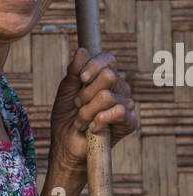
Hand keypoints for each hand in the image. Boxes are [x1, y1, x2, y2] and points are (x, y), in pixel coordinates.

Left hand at [50, 47, 137, 174]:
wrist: (67, 145)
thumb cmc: (66, 117)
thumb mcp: (66, 91)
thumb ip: (74, 71)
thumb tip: (82, 51)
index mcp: (104, 77)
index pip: (108, 60)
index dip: (93, 66)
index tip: (80, 79)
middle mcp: (119, 88)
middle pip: (108, 76)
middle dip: (86, 94)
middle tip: (77, 105)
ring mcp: (126, 104)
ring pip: (107, 97)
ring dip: (87, 112)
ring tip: (82, 121)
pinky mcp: (129, 122)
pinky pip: (119, 112)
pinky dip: (100, 120)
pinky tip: (94, 128)